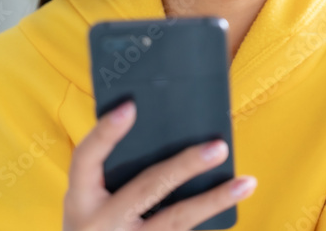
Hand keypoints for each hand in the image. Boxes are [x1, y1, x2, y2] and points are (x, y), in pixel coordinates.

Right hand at [63, 99, 257, 229]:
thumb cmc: (92, 223)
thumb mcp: (88, 201)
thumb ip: (111, 171)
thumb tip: (159, 129)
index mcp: (79, 199)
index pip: (86, 158)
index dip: (105, 132)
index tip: (130, 106)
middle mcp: (99, 223)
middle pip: (147, 188)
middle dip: (185, 166)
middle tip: (218, 146)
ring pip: (175, 221)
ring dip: (214, 200)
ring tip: (246, 182)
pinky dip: (208, 219)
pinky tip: (232, 204)